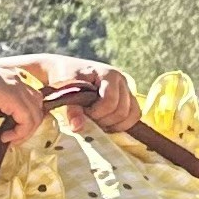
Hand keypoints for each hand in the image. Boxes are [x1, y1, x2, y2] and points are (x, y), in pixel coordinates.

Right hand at [0, 57, 52, 143]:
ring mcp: (15, 85)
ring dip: (26, 131)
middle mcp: (16, 78)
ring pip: (35, 113)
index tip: (11, 132)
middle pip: (37, 105)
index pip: (31, 97)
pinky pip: (27, 119)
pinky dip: (19, 132)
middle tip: (13, 138)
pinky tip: (5, 138)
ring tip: (9, 140)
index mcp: (9, 76)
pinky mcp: (11, 96)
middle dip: (29, 125)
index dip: (26, 117)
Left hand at [18, 55, 141, 134]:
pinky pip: (134, 116)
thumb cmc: (64, 77)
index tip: (84, 112)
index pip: (110, 101)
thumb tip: (78, 128)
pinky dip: (121, 125)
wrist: (65, 70)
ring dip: (114, 124)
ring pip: (131, 115)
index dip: (97, 112)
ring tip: (96, 122)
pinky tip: (105, 124)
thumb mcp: (65, 90)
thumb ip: (72, 109)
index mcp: (108, 73)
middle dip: (104, 120)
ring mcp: (126, 89)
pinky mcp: (127, 99)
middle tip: (88, 118)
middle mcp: (121, 80)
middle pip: (122, 111)